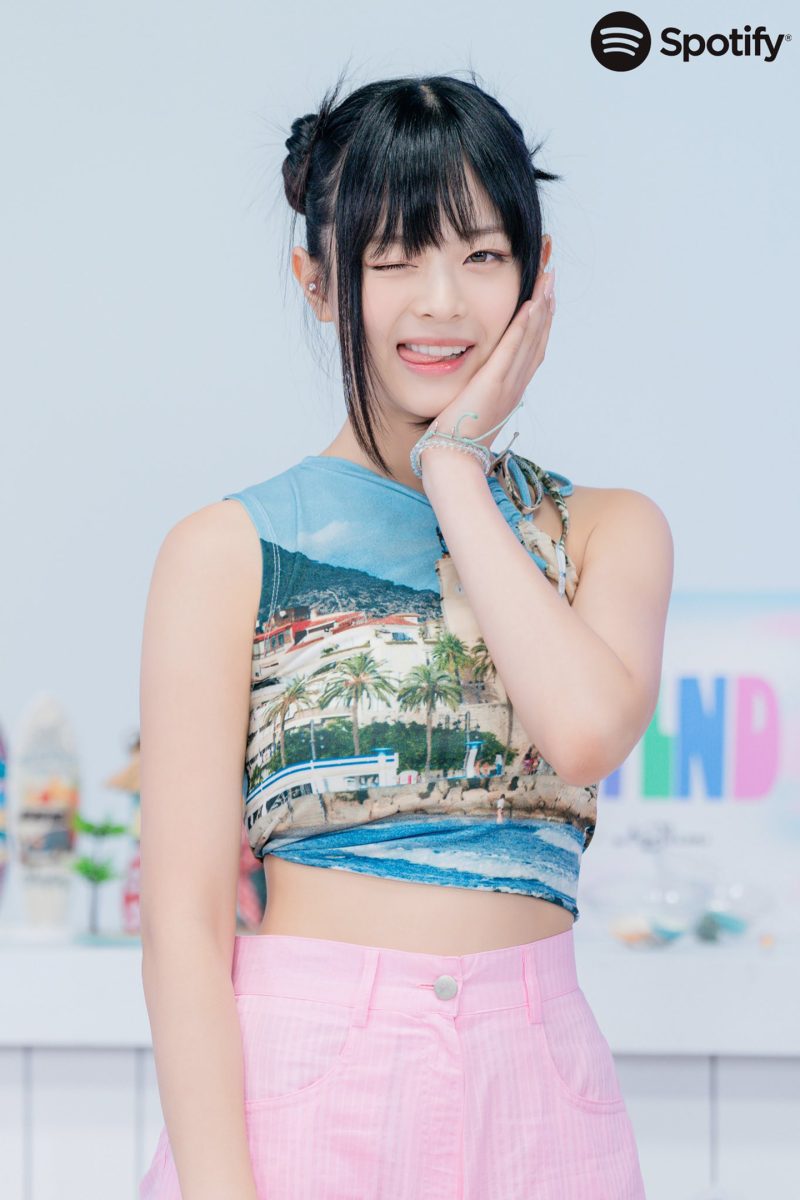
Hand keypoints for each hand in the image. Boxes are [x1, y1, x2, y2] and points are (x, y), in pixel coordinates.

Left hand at [427, 266, 555, 454]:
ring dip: (542, 308)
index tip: (545, 296)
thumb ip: (477, 392)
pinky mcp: (493, 385)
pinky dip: (523, 327)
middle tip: (552, 276)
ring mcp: (508, 385)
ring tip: (548, 280)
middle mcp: (516, 386)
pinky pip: (512, 350)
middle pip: (539, 339)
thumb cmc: (455, 442)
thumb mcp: (471, 410)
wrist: (452, 461)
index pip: (532, 350)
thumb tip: (474, 383)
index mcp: (511, 391)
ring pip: (531, 340)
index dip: (541, 322)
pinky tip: (531, 305)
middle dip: (547, 306)